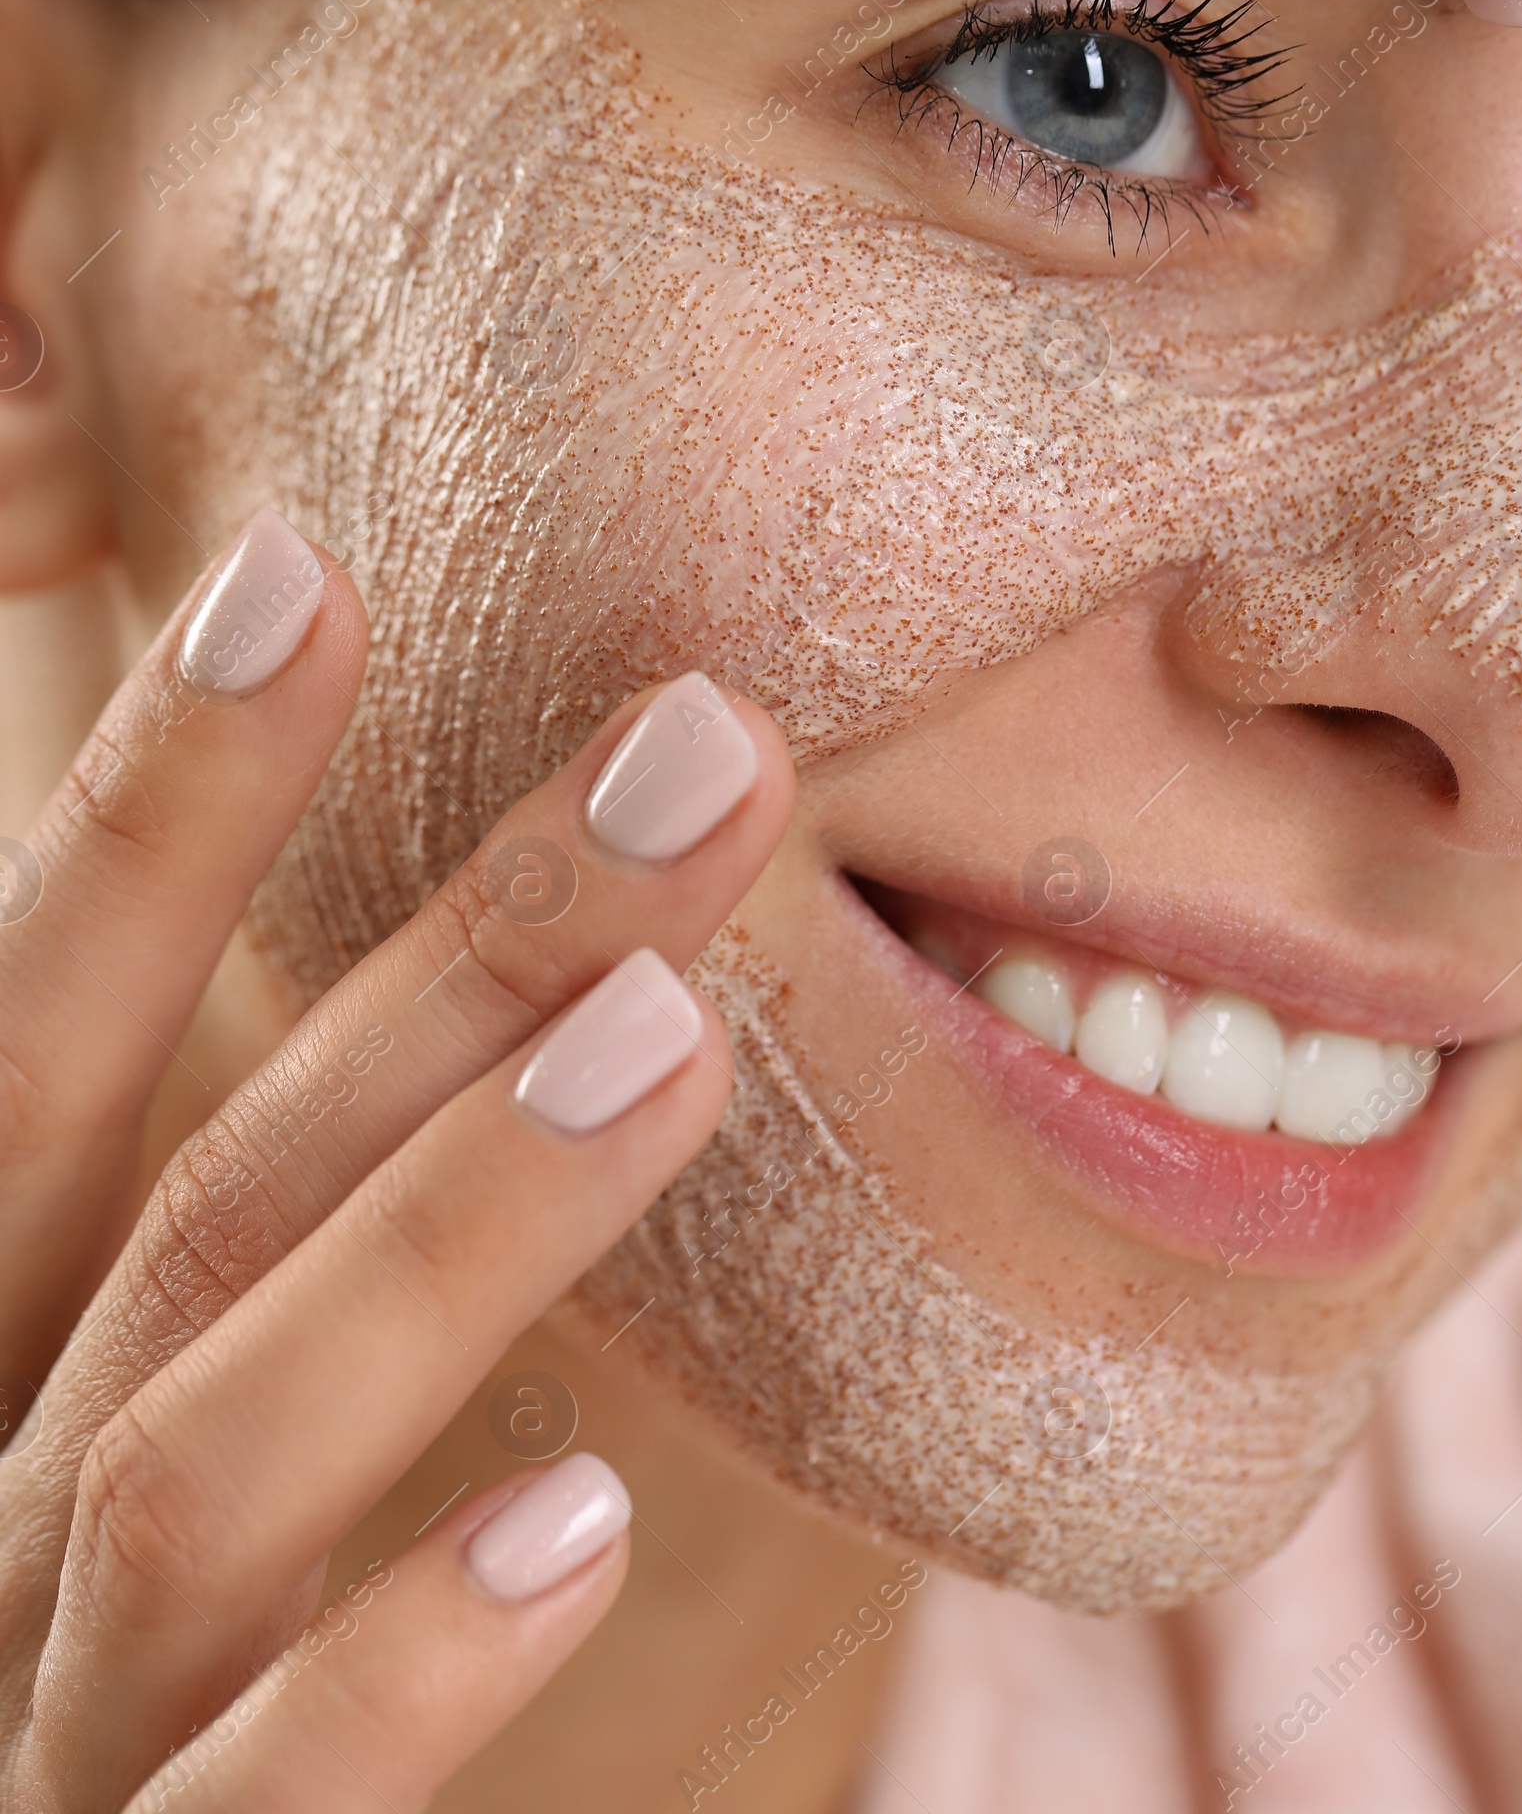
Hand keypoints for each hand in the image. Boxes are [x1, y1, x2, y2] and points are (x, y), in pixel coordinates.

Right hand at [0, 510, 793, 1809]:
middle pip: (188, 1196)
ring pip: (202, 1462)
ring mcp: (39, 1730)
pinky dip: (394, 1669)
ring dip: (444, 1233)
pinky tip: (578, 1522)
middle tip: (705, 747)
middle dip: (441, 959)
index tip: (308, 574)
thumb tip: (551, 980)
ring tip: (673, 1038)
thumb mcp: (180, 1426)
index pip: (45, 1047)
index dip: (149, 810)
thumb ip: (278, 1237)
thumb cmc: (143, 1710)